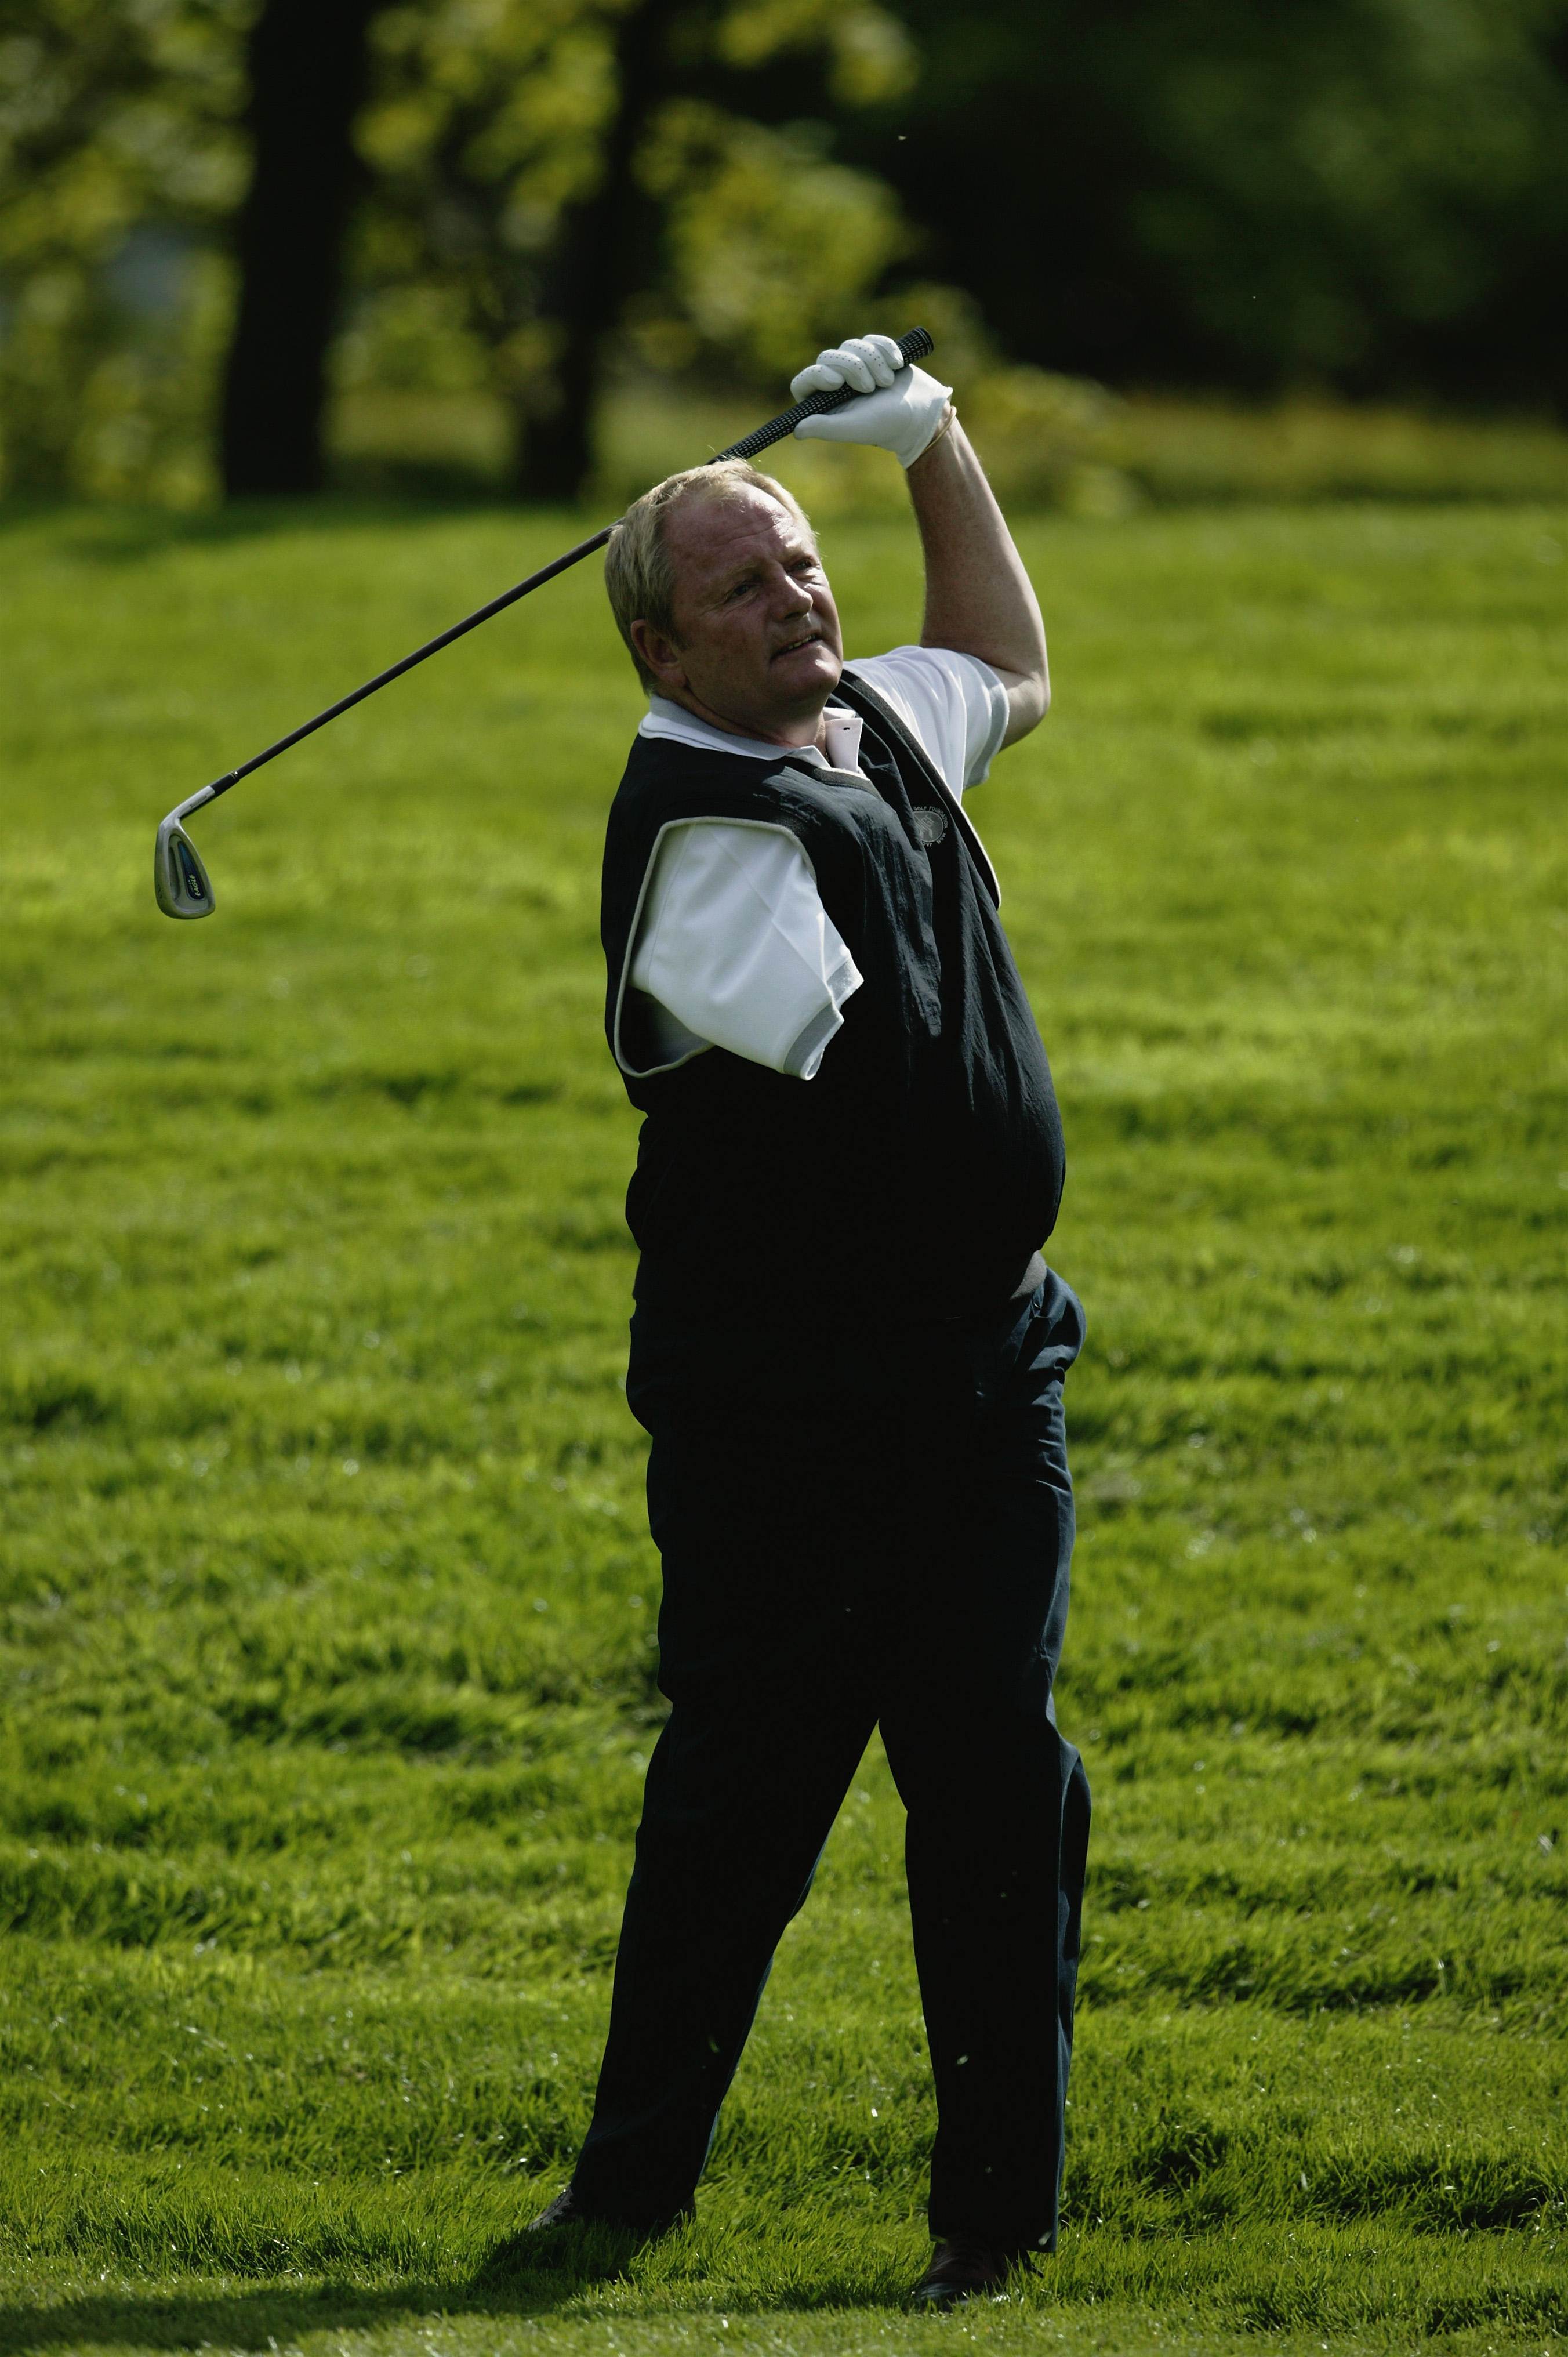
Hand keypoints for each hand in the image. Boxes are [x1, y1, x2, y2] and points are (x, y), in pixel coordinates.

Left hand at [791, 333, 953, 468]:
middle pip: (828, 357)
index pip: (804, 382)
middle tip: (871, 388)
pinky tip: (898, 364)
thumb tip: (796, 430)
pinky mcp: (874, 352)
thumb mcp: (853, 427)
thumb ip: (824, 427)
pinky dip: (886, 350)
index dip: (817, 375)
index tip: (836, 382)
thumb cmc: (885, 424)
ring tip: (887, 382)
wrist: (921, 413)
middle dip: (852, 367)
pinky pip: (872, 339)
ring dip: (873, 361)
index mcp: (825, 402)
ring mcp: (855, 365)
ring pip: (852, 345)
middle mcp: (836, 383)